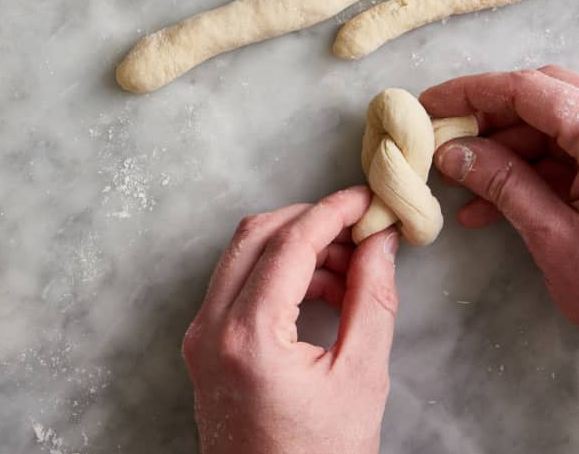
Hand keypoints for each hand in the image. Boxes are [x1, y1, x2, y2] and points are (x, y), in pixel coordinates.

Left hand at [182, 187, 399, 453]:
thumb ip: (372, 301)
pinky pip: (238, 283)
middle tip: (359, 230)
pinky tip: (322, 291)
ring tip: (349, 270)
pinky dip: (278, 273)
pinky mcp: (204, 345)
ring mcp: (200, 336)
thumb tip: (380, 242)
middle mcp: (210, 328)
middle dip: (311, 221)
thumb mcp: (360, 380)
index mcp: (247, 337)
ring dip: (296, 246)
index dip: (332, 212)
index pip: (289, 243)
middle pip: (256, 235)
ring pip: (244, 254)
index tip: (366, 200)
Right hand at [421, 66, 578, 323]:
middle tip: (445, 138)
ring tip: (459, 183)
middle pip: (543, 99)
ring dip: (504, 152)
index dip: (473, 90)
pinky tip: (488, 207)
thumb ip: (505, 186)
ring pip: (553, 128)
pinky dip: (529, 174)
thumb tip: (453, 152)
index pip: (530, 89)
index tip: (429, 103)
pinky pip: (568, 158)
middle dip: (488, 119)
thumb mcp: (559, 240)